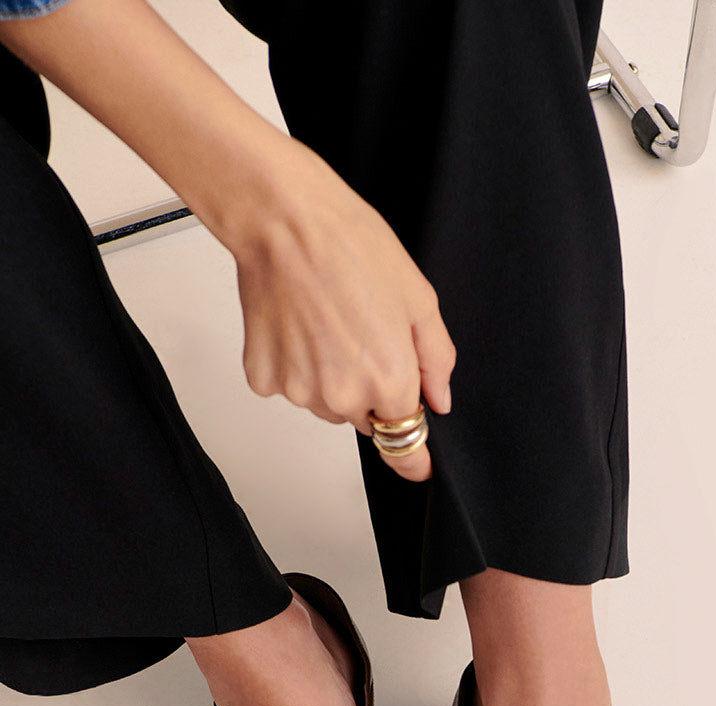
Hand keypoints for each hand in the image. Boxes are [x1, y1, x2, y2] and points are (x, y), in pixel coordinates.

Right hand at [0, 0, 455, 482]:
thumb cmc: (350, 245)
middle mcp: (342, 397)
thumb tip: (439, 400)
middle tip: (362, 333)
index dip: (414, 455)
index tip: (418, 464)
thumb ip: (436, 361)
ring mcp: (299, 390)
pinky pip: (290, 387)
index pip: (405, 448)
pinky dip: (295, 364)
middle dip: (371, 389)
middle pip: (365, 418)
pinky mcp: (265, 378)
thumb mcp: (419, 299)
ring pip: (327, 404)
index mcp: (388, 382)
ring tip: (328, 322)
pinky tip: (299, 324)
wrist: (283, 218)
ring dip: (332, 377)